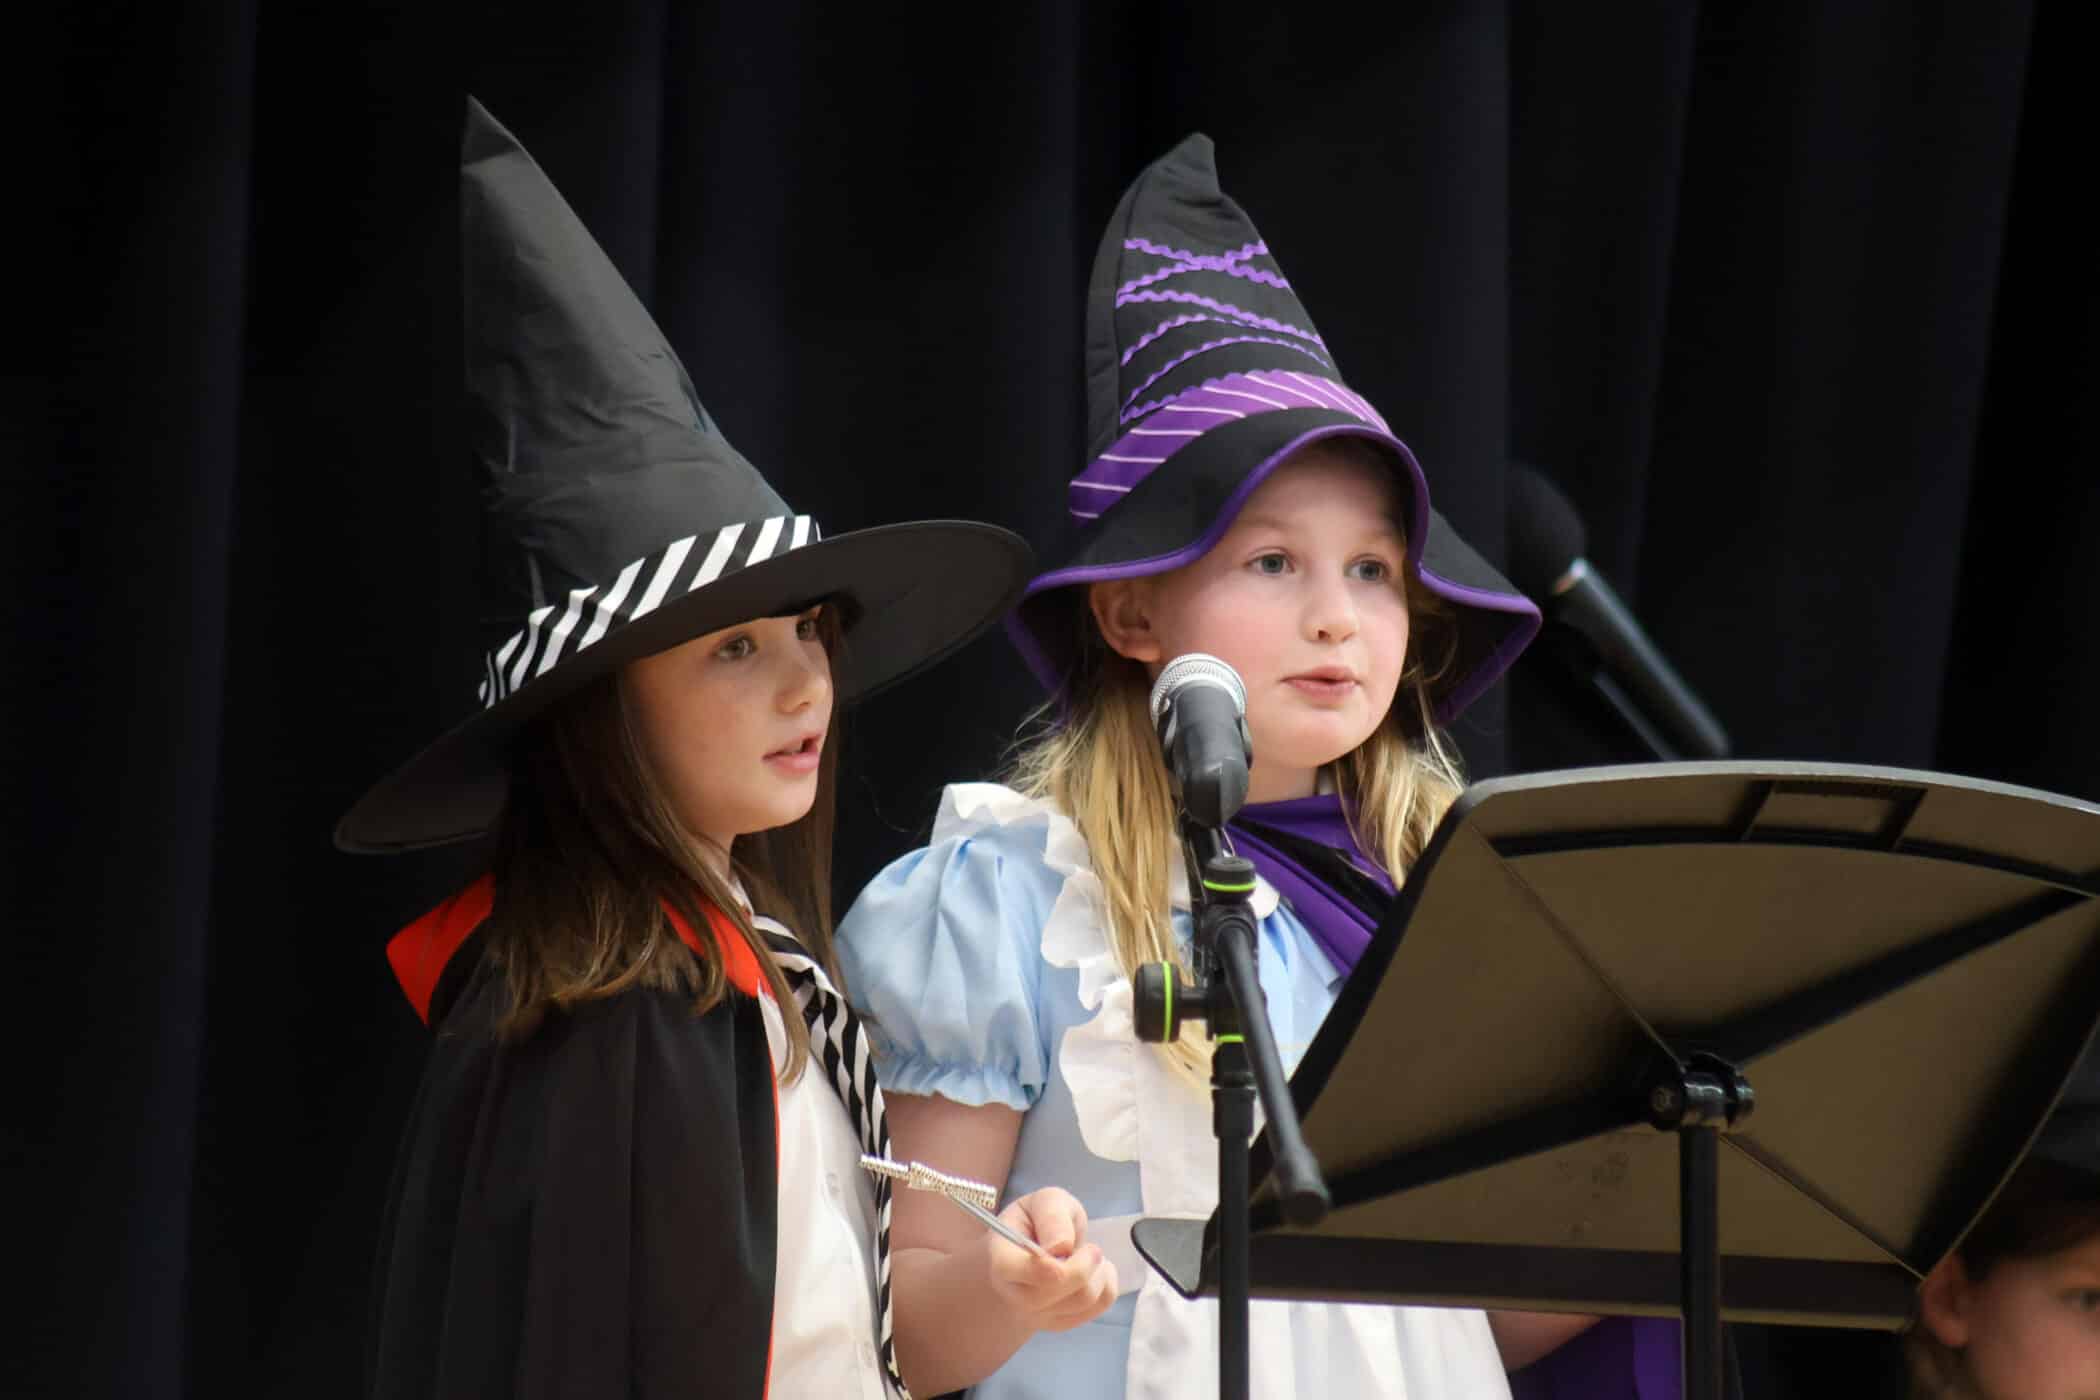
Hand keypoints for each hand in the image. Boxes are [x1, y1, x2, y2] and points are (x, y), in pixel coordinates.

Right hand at [984, 1187, 1117, 1331]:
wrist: (1033, 1246)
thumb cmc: (1036, 1221)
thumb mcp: (1045, 1201)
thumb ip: (1052, 1216)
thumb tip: (1061, 1246)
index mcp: (1002, 1259)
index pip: (1024, 1274)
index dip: (1050, 1267)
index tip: (1070, 1247)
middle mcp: (1015, 1294)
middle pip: (1057, 1291)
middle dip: (1084, 1265)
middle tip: (1090, 1247)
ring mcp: (1037, 1315)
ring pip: (1082, 1301)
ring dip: (1097, 1273)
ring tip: (1088, 1256)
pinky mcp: (1061, 1323)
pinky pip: (1099, 1307)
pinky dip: (1107, 1284)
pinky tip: (1094, 1271)